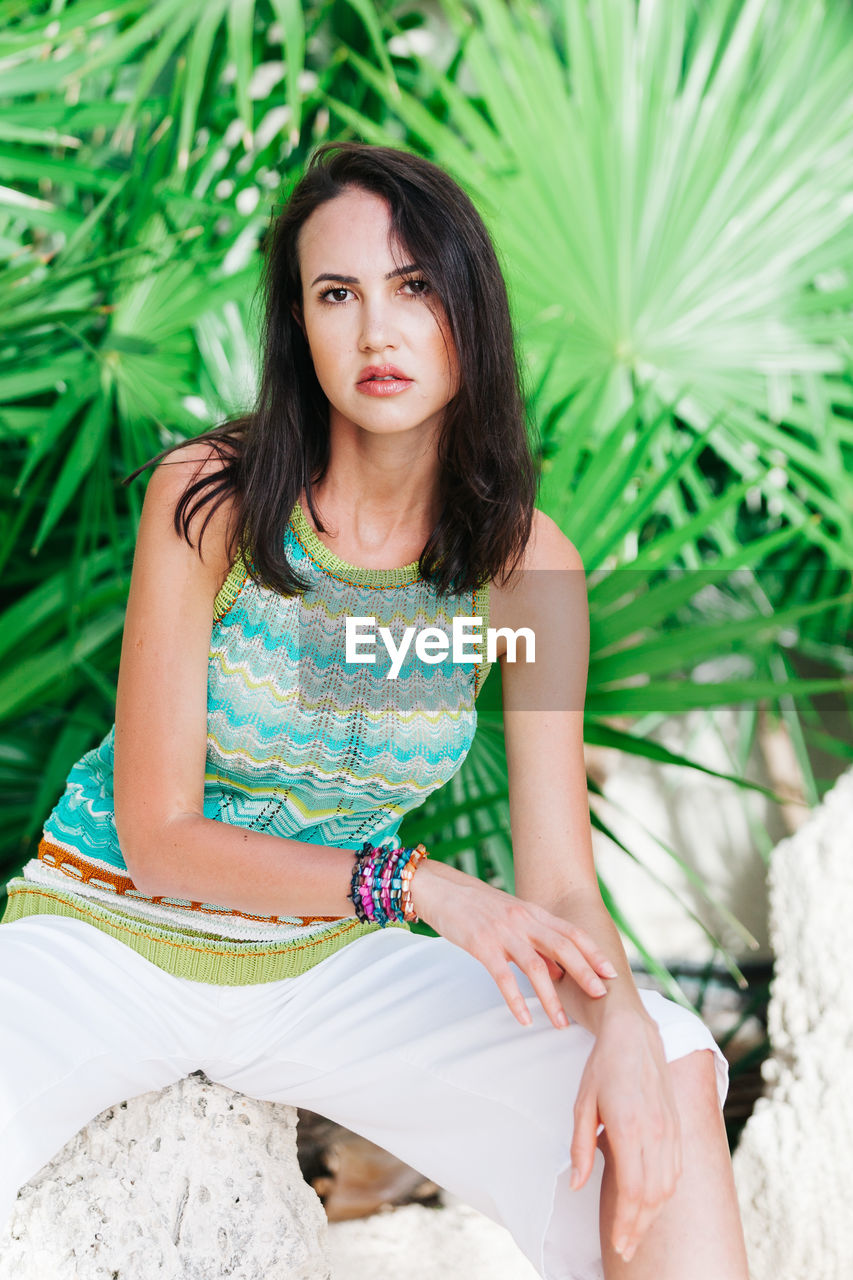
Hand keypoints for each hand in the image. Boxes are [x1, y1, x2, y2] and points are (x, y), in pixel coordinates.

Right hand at [410, 860, 617, 1029]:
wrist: (441, 889)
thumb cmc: (477, 906)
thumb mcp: (512, 918)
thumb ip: (536, 941)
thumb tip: (559, 971)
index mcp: (533, 913)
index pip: (572, 932)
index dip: (593, 952)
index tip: (611, 973)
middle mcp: (523, 920)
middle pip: (563, 947)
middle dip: (584, 972)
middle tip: (600, 996)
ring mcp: (503, 932)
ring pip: (536, 967)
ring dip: (552, 998)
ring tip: (562, 1024)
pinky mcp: (481, 945)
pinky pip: (503, 977)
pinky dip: (516, 999)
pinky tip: (524, 1019)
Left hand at [569, 1011, 682, 1263]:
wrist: (635, 1034)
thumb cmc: (603, 1066)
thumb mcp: (582, 1102)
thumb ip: (580, 1145)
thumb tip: (577, 1184)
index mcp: (630, 1127)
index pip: (634, 1190)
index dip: (626, 1222)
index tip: (617, 1243)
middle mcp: (656, 1132)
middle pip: (653, 1196)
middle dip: (639, 1228)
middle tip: (625, 1249)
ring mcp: (670, 1129)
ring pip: (668, 1187)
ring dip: (653, 1215)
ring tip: (636, 1232)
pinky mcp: (677, 1126)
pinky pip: (676, 1171)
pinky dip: (665, 1194)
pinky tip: (652, 1205)